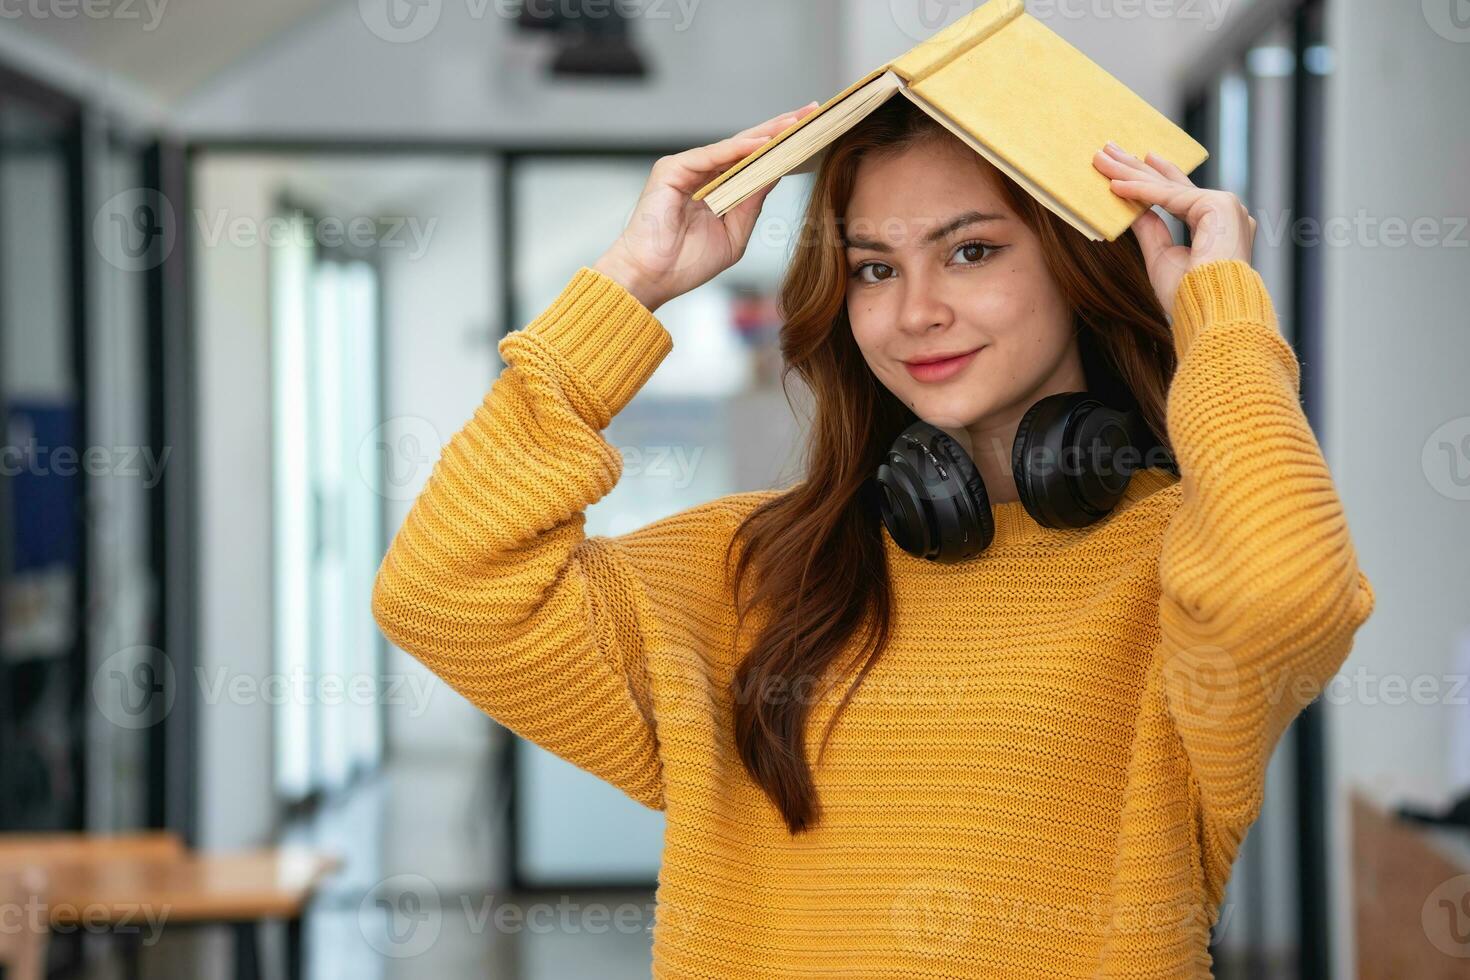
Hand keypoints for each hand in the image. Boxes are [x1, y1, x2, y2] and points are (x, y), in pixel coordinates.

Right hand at [594, 101, 821, 312]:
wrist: (652, 278)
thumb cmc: (686, 263)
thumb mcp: (734, 233)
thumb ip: (753, 202)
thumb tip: (778, 172)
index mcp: (717, 190)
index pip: (753, 162)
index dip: (780, 147)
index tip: (809, 133)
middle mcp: (702, 174)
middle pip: (746, 147)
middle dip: (778, 129)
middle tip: (810, 112)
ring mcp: (686, 169)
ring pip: (732, 146)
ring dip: (764, 134)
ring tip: (794, 123)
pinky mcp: (672, 169)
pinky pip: (711, 156)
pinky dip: (737, 150)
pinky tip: (763, 144)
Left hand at [1092, 142, 1256, 315]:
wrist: (1210, 312)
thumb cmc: (1189, 296)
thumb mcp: (1162, 257)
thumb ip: (1150, 229)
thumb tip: (1132, 208)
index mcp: (1219, 226)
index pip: (1181, 196)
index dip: (1155, 179)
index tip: (1137, 161)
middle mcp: (1227, 212)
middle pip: (1171, 185)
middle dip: (1136, 167)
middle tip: (1110, 148)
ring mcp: (1226, 206)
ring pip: (1167, 186)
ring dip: (1131, 172)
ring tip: (1103, 157)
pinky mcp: (1218, 205)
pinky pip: (1168, 196)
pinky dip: (1140, 191)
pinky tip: (1115, 185)